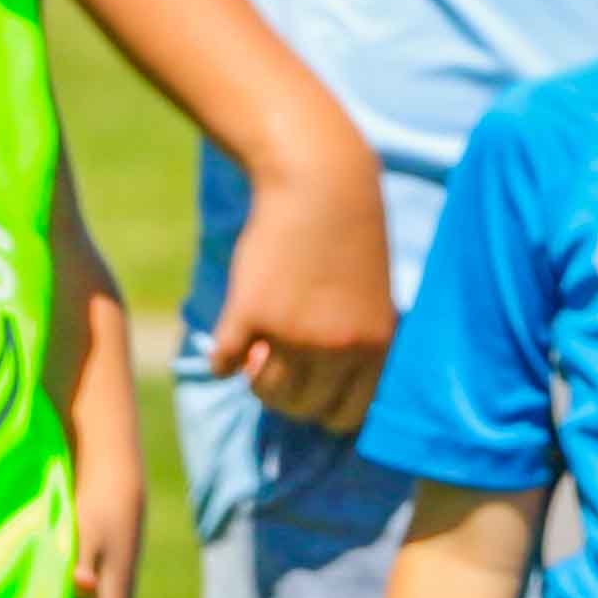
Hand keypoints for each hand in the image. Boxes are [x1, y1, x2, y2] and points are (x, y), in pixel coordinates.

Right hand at [213, 131, 397, 431]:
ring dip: (254, 377)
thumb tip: (322, 393)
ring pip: (264, 390)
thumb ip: (357, 345)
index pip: (348, 416)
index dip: (324, 409)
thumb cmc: (348, 234)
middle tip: (276, 365)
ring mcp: (292, 334)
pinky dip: (222, 357)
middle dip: (286, 395)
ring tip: (256, 350)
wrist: (319, 180)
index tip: (311, 390)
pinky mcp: (250, 313)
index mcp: (375, 347)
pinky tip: (230, 338)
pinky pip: (225, 361)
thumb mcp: (372, 298)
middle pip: (303, 408)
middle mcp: (337, 349)